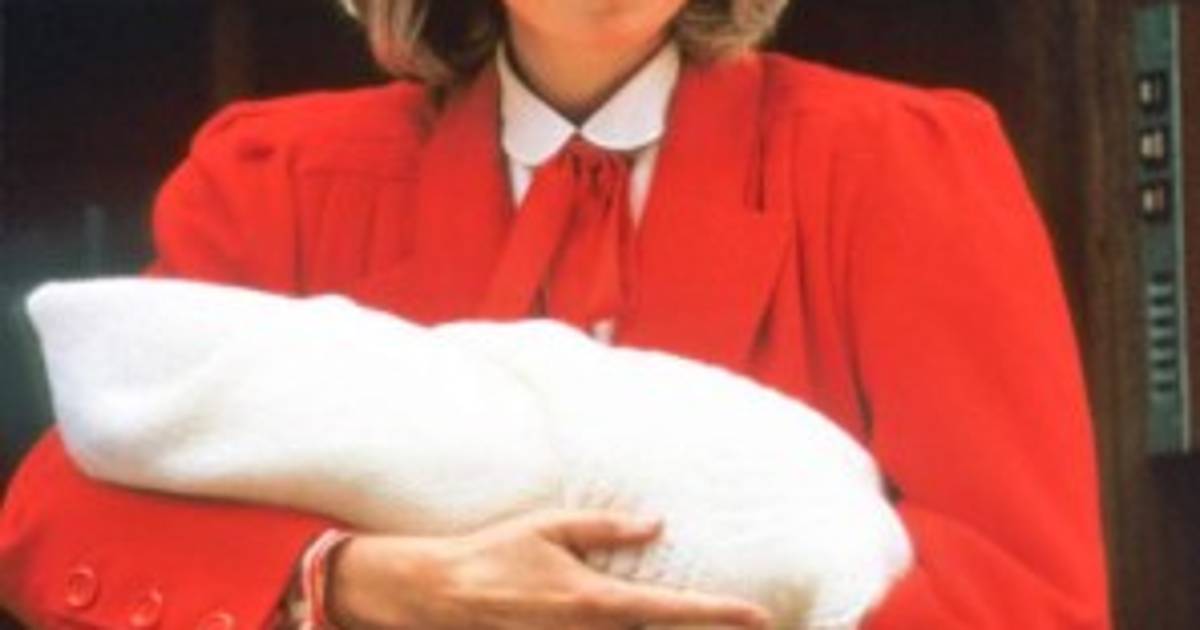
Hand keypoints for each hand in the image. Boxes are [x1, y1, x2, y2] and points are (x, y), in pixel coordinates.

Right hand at [327, 509, 771, 628]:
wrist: (437, 594)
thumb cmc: (494, 555)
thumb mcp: (551, 528)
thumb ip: (606, 528)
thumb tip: (656, 524)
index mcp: (595, 600)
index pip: (672, 611)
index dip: (719, 615)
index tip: (759, 618)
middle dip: (691, 629)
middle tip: (734, 619)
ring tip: (663, 614)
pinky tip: (605, 613)